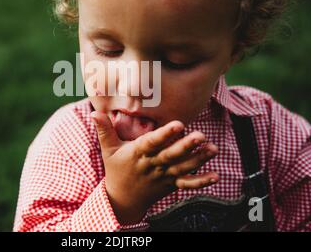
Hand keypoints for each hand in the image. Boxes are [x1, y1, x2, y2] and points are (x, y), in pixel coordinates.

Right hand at [91, 111, 218, 224]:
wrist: (123, 198)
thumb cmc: (116, 168)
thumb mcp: (108, 150)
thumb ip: (104, 130)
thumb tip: (94, 111)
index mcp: (138, 153)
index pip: (152, 143)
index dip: (165, 134)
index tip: (178, 124)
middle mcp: (153, 165)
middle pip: (171, 156)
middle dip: (185, 146)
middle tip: (200, 136)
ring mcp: (163, 176)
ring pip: (182, 168)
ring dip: (199, 160)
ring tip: (214, 149)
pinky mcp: (171, 184)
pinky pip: (187, 184)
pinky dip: (201, 182)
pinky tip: (216, 176)